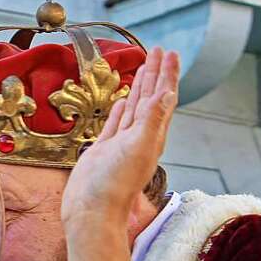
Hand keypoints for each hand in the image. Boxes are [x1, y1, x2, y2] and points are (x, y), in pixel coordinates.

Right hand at [60, 47, 179, 229]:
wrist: (91, 211)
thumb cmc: (114, 184)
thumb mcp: (138, 147)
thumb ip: (153, 120)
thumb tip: (168, 93)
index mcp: (152, 135)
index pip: (163, 97)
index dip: (167, 74)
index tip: (169, 52)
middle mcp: (140, 137)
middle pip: (151, 97)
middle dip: (155, 74)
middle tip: (159, 50)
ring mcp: (122, 143)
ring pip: (135, 107)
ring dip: (140, 87)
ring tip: (143, 67)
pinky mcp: (105, 149)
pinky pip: (117, 122)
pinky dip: (121, 108)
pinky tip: (123, 100)